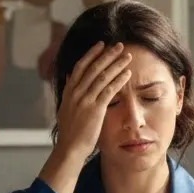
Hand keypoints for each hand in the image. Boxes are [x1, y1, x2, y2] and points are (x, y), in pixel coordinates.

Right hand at [54, 41, 131, 162]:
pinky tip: (127, 74)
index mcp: (69, 91)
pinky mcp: (95, 109)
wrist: (70, 147)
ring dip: (116, 64)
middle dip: (108, 55)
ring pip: (103, 76)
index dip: (92, 54)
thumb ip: (69, 91)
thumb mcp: (66, 107)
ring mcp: (85, 100)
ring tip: (127, 56)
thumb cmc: (70, 131)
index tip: (102, 45)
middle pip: (94, 67)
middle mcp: (76, 92)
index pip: (80, 66)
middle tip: (120, 45)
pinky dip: (119, 80)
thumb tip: (70, 76)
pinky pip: (109, 90)